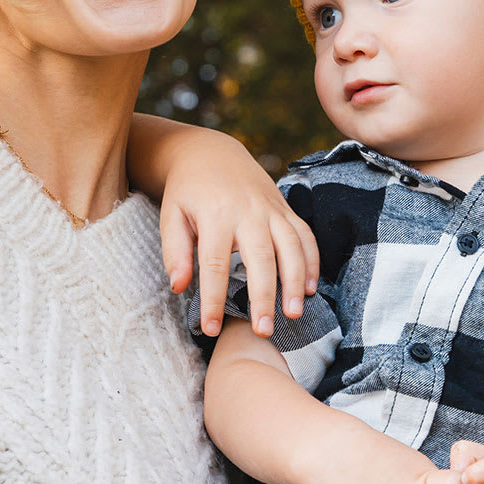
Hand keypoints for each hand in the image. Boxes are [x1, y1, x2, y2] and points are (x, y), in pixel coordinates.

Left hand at [158, 132, 318, 338]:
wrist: (210, 152)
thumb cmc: (187, 191)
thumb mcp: (171, 215)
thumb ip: (175, 251)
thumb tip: (179, 288)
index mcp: (215, 215)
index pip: (215, 264)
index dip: (214, 299)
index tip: (211, 329)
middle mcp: (248, 211)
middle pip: (260, 258)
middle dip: (264, 297)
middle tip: (264, 331)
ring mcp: (271, 209)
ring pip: (291, 246)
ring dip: (296, 281)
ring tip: (294, 313)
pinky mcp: (285, 208)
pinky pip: (305, 235)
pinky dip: (312, 262)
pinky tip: (311, 289)